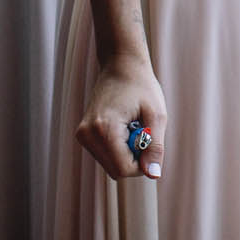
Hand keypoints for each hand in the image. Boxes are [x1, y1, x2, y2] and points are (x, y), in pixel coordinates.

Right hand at [77, 51, 166, 180]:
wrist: (121, 65)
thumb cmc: (142, 87)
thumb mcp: (156, 115)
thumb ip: (155, 147)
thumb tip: (154, 175)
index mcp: (104, 129)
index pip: (124, 169)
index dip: (142, 163)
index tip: (149, 141)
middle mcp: (87, 134)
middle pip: (116, 171)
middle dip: (134, 158)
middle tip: (141, 131)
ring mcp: (83, 135)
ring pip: (110, 165)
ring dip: (126, 153)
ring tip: (131, 126)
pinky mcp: (83, 134)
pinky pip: (105, 156)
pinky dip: (118, 148)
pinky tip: (123, 127)